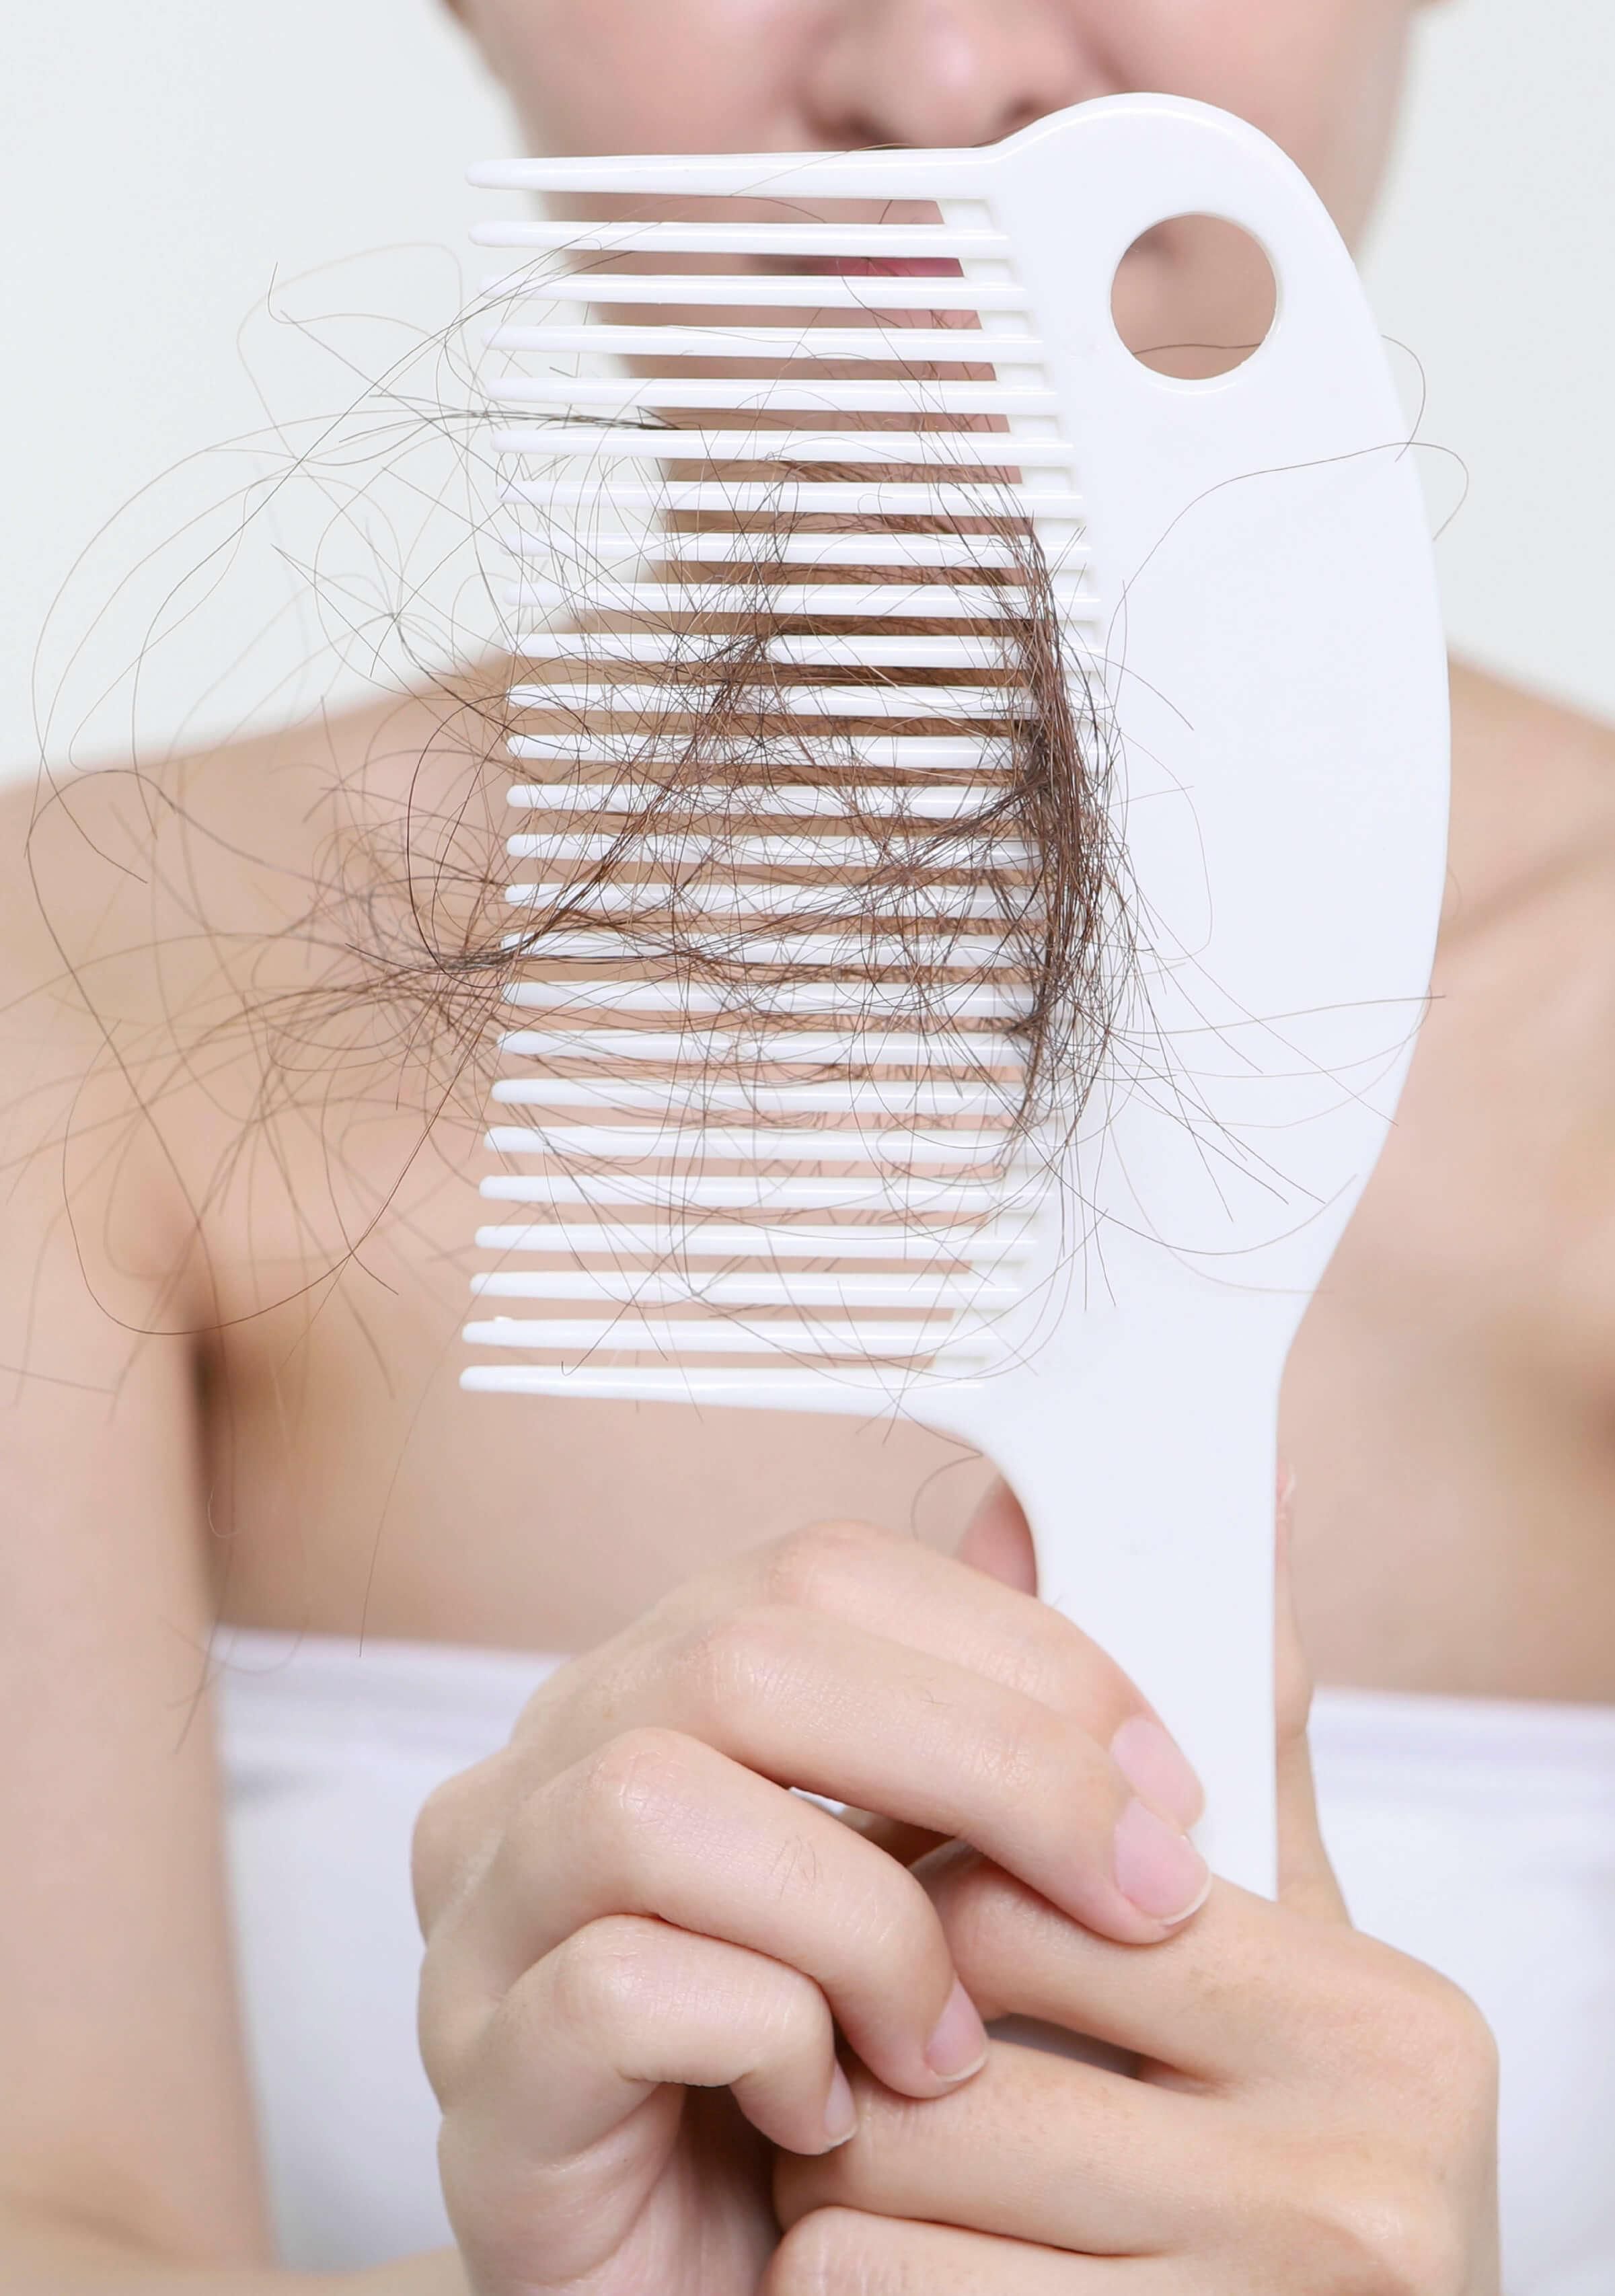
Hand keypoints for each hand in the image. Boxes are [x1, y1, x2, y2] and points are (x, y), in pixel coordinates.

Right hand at [409, 1513, 1211, 2294]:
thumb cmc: (868, 2095)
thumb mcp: (969, 1887)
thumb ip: (1004, 1719)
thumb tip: (1040, 1519)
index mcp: (656, 1692)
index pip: (816, 1572)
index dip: (1011, 1647)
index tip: (1162, 1780)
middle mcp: (544, 1774)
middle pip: (743, 1652)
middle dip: (988, 1761)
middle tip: (1138, 1896)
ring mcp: (486, 1925)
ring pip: (653, 1800)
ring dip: (865, 1919)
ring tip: (952, 2045)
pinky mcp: (482, 2086)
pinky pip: (609, 1987)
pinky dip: (768, 2039)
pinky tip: (833, 2119)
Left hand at [769, 1483, 1502, 2292]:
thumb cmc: (1265, 2184)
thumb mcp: (1263, 1976)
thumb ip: (1198, 1757)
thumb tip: (1133, 1518)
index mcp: (1381, 2018)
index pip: (1026, 1891)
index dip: (919, 1914)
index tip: (904, 1949)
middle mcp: (1359, 2166)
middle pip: (950, 2029)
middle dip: (865, 2043)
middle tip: (867, 2071)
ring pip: (879, 2174)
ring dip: (827, 2176)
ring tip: (876, 2180)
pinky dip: (822, 2286)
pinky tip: (885, 2278)